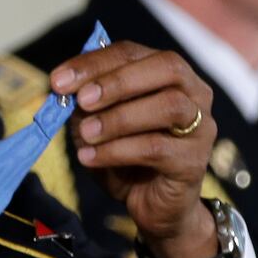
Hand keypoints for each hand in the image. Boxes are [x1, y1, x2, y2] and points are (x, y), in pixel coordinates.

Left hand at [49, 42, 218, 257]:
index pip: (132, 52)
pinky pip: (157, 148)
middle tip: (81, 100)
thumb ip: (84, 104)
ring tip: (85, 134)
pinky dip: (117, 151)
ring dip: (118, 118)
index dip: (94, 63)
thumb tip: (63, 89)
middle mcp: (193, 93)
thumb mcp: (96, 125)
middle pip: (165, 68)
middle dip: (117, 81)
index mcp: (166, 74)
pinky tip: (90, 157)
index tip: (57, 81)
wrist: (152, 205)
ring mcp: (200, 126)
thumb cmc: (124, 157)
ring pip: (168, 106)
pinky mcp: (194, 160)